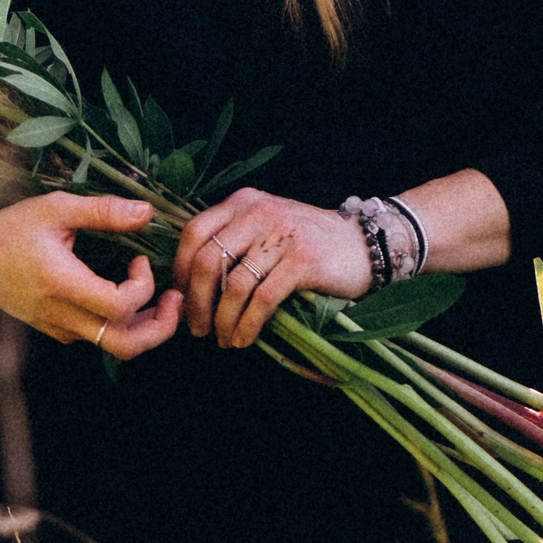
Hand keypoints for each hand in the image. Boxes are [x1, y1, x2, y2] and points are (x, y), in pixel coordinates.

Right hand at [0, 194, 182, 358]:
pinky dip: (120, 325)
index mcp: (62, 285)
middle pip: (124, 345)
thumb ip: (103, 211)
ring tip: (158, 300)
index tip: (140, 261)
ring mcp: (58, 328)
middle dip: (160, 328)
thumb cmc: (11, 228)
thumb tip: (148, 212)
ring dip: (143, 327)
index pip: (119, 307)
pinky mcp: (55, 330)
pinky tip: (125, 297)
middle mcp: (61, 315)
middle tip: (175, 300)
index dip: (143, 287)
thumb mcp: (56, 208)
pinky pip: (96, 338)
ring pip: (113, 346)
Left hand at [170, 187, 370, 348]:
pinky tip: (244, 338)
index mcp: (243, 202)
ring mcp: (282, 235)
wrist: (363, 244)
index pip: (194, 232)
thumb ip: (234, 239)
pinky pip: (263, 299)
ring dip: (222, 319)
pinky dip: (247, 324)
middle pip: (208, 260)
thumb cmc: (308, 242)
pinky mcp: (303, 261)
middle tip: (197, 328)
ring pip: (234, 284)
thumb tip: (190, 282)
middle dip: (196, 301)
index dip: (179, 269)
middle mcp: (259, 212)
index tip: (180, 298)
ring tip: (223, 339)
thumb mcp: (266, 226)